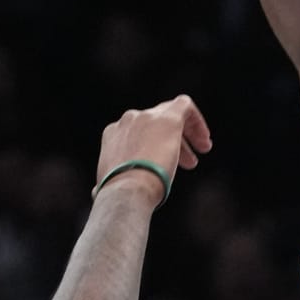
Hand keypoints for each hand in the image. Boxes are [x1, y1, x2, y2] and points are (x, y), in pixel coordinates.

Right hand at [95, 95, 212, 206]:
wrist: (128, 189)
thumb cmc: (118, 194)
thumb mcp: (106, 185)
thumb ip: (105, 183)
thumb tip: (95, 193)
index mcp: (113, 133)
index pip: (138, 132)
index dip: (154, 146)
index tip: (167, 164)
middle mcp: (128, 120)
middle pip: (156, 123)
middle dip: (173, 141)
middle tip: (189, 162)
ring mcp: (148, 117)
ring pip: (171, 115)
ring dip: (187, 135)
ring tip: (200, 154)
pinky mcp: (168, 118)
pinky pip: (184, 106)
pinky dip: (196, 120)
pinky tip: (204, 139)